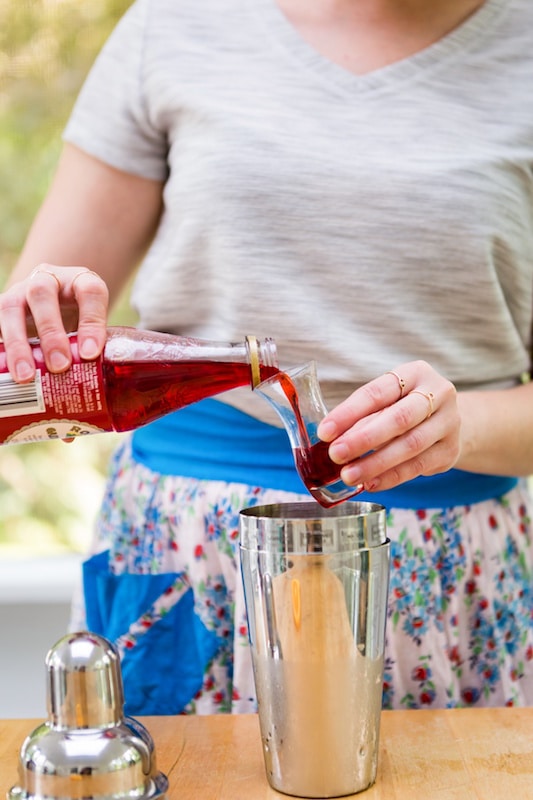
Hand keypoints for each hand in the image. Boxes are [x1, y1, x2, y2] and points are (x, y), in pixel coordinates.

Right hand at [0, 265, 108, 380]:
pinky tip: (4, 369)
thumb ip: (96, 353)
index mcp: (80, 281)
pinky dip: (0, 345)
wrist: (54, 305)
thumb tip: (95, 405)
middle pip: (43, 293)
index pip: (90, 291)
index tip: (91, 354)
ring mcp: (19, 292)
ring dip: (18, 345)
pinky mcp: (1, 308)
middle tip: (59, 366)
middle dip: (50, 332)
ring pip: (10, 307)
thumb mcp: (91, 329)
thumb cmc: (77, 322)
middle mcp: (47, 280)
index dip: (91, 322)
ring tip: (26, 376)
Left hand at [317, 361, 460, 491]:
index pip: (378, 392)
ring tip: (349, 475)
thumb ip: (363, 415)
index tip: (325, 431)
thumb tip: (332, 440)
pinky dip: (391, 477)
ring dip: (375, 463)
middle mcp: (438, 393)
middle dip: (363, 438)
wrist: (445, 419)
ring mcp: (449, 422)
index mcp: (415, 373)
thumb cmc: (404, 406)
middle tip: (336, 454)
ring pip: (410, 445)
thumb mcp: (386, 400)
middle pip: (399, 418)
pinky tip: (370, 483)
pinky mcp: (451, 450)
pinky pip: (418, 466)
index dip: (349, 413)